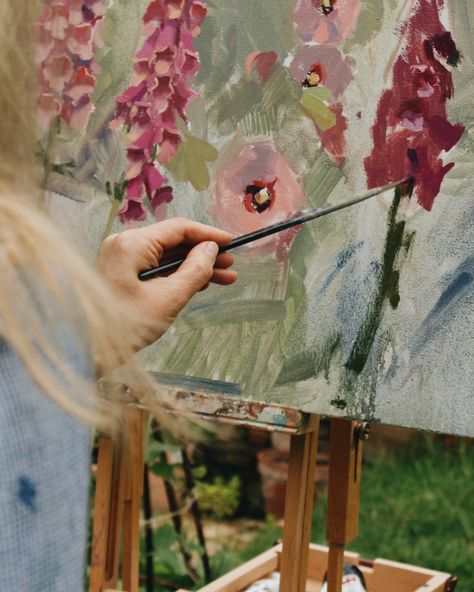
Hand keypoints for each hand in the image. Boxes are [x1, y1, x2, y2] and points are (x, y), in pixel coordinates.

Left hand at [97, 218, 236, 346]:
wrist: (87, 351)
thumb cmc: (125, 326)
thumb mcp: (169, 298)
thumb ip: (195, 270)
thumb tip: (211, 250)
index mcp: (132, 243)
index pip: (179, 228)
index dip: (209, 235)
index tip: (232, 242)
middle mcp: (124, 245)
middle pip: (173, 242)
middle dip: (204, 254)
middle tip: (231, 265)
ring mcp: (121, 260)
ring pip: (166, 257)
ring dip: (194, 267)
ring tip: (224, 278)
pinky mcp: (120, 275)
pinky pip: (155, 269)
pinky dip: (177, 276)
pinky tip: (200, 284)